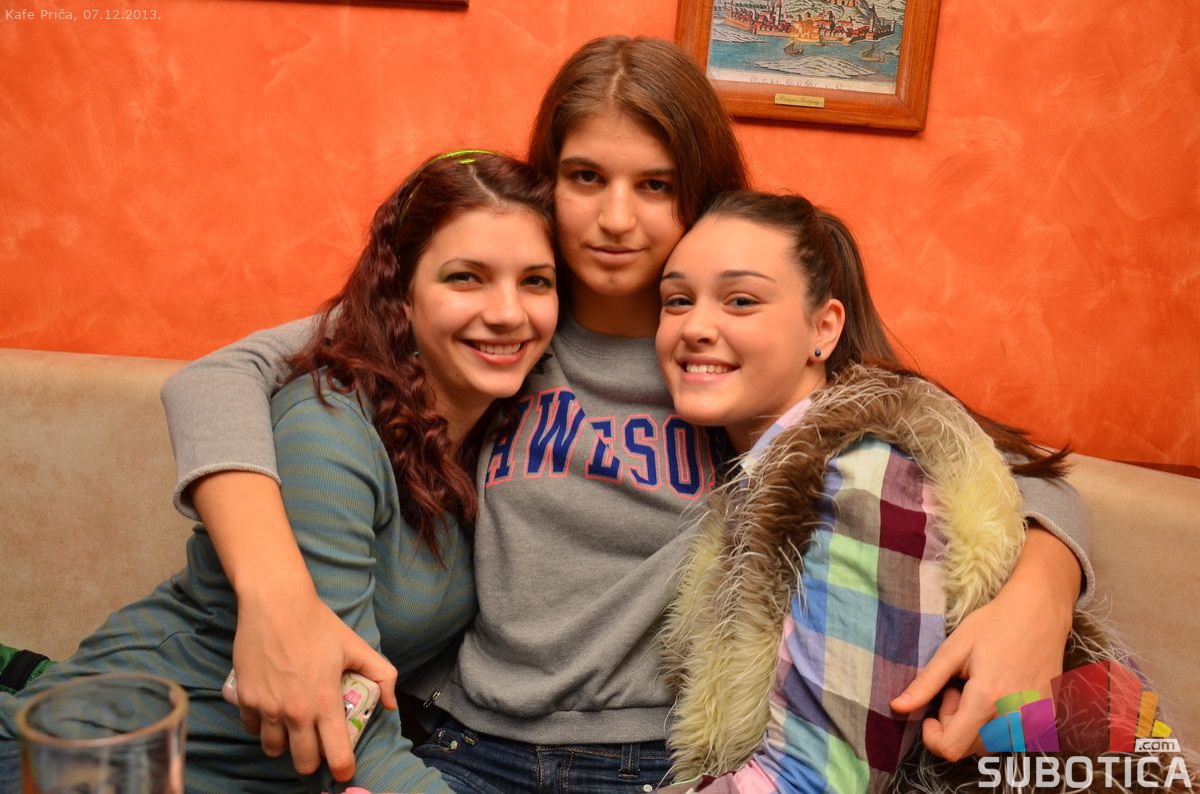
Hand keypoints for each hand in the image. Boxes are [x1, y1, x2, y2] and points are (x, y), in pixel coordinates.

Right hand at [232, 589, 397, 780]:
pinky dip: (261, 727)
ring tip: (293, 730)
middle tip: (317, 748)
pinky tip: (271, 713)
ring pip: (274, 750)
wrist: (275, 603)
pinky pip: (252, 729)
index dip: (343, 768)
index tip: (345, 770)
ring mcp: (267, 707)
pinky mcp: (245, 699)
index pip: (336, 754)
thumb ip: (383, 675)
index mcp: (326, 702)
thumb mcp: (357, 646)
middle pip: (303, 762)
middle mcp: (296, 712)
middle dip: (313, 761)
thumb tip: (392, 705)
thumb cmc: (318, 624)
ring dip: (285, 746)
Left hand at [890, 528, 1076, 760]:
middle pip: (969, 749)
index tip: (934, 709)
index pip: (951, 749)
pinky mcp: (1048, 719)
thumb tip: (896, 707)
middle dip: (954, 724)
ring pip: (990, 746)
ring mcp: (1036, 722)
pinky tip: (999, 691)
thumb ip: (925, 684)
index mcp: (987, 701)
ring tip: (979, 687)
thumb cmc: (993, 624)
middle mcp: (1015, 719)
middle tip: (958, 687)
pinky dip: (997, 723)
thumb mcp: (953, 650)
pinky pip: (1012, 737)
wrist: (1040, 612)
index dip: (934, 735)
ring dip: (976, 725)